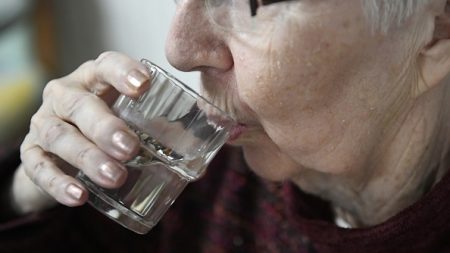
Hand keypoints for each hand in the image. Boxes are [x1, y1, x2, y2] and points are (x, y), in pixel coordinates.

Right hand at [14, 52, 149, 212]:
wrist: (60, 152)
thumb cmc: (105, 129)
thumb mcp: (127, 122)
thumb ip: (160, 137)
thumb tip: (200, 170)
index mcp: (94, 80)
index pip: (106, 66)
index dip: (123, 72)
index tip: (144, 86)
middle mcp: (65, 96)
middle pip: (80, 105)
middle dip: (105, 127)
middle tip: (130, 148)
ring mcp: (44, 123)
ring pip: (60, 136)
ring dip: (88, 157)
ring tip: (115, 176)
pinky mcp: (31, 153)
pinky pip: (39, 168)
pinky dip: (59, 183)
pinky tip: (79, 196)